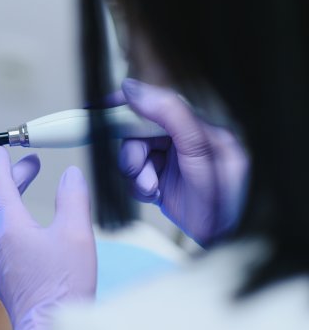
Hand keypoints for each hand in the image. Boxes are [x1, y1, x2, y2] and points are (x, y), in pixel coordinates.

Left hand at [0, 147, 95, 329]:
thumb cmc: (62, 286)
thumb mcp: (76, 234)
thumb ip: (73, 199)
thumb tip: (70, 174)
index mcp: (9, 227)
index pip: (0, 185)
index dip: (1, 164)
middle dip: (11, 180)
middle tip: (30, 166)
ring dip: (10, 202)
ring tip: (27, 194)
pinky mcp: (5, 280)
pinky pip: (1, 242)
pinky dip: (11, 225)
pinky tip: (26, 232)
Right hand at [119, 78, 248, 245]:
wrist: (226, 241)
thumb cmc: (227, 198)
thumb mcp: (201, 150)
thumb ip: (171, 115)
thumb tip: (133, 88)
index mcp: (200, 122)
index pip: (157, 102)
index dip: (128, 104)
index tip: (102, 108)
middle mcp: (185, 138)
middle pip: (138, 131)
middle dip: (133, 152)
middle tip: (139, 170)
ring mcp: (172, 160)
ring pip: (132, 154)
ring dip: (135, 173)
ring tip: (152, 188)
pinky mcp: (162, 180)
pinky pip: (134, 175)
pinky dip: (138, 187)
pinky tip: (154, 195)